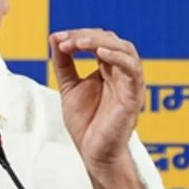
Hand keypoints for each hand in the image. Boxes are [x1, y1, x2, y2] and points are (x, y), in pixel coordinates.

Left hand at [49, 29, 144, 173]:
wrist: (94, 153)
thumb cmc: (86, 124)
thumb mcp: (69, 87)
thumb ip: (64, 63)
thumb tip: (54, 37)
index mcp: (107, 69)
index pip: (97, 40)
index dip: (77, 35)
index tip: (57, 38)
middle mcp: (120, 72)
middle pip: (110, 40)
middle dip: (84, 36)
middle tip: (64, 41)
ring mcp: (129, 82)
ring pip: (124, 49)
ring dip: (100, 41)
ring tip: (78, 43)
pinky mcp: (133, 95)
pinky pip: (132, 69)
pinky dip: (118, 57)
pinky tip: (100, 53)